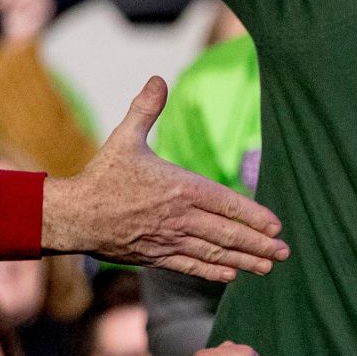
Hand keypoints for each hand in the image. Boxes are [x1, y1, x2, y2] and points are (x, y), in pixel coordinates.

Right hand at [41, 76, 288, 281]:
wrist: (72, 216)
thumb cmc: (101, 176)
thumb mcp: (125, 138)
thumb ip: (146, 109)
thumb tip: (158, 80)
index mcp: (179, 188)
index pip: (226, 203)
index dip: (253, 215)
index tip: (277, 225)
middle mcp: (178, 217)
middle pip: (227, 233)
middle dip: (259, 243)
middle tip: (284, 251)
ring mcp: (168, 239)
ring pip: (213, 253)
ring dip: (244, 260)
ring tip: (268, 266)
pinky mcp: (155, 256)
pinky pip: (190, 265)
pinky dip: (213, 271)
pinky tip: (232, 275)